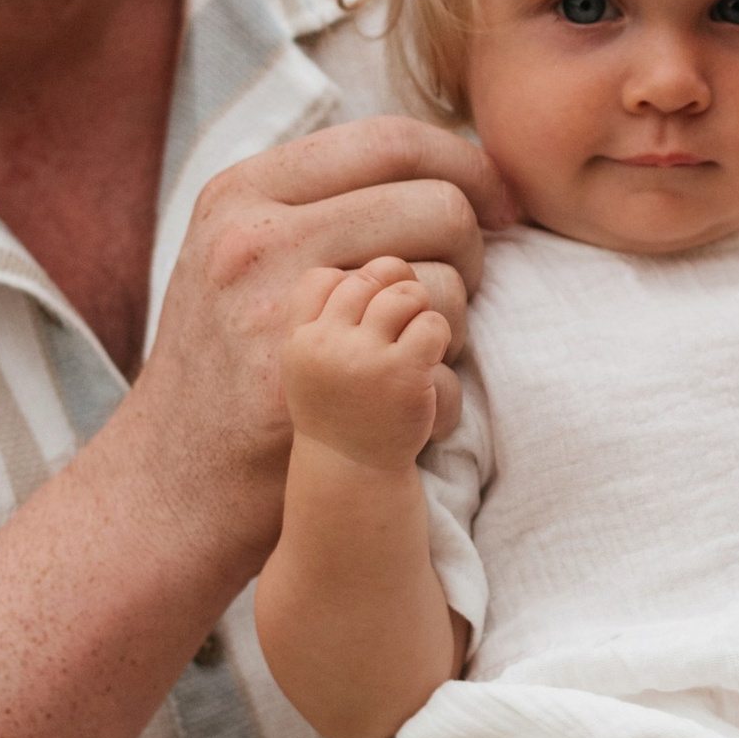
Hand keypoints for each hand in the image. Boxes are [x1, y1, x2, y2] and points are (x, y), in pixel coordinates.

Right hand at [110, 117, 505, 589]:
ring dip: (455, 328)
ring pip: (448, 290)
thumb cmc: (223, 363)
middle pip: (439, 208)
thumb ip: (314, 204)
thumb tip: (436, 160)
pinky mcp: (314, 394)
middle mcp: (256, 243)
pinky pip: (439, 370)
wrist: (171, 484)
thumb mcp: (234, 253)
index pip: (391, 141)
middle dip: (474, 249)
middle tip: (458, 289)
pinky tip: (407, 407)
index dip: (467, 165)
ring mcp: (282, 317)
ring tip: (413, 354)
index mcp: (242, 196)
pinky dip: (444, 394)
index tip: (498, 203)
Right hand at [283, 254, 456, 469]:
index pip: (323, 278)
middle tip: (405, 318)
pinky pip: (432, 324)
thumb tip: (383, 266)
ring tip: (417, 337)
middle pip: (370, 277)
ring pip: (406, 295)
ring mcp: (363, 359)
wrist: (353, 471)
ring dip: (421, 311)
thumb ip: (324, 316)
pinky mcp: (402, 374)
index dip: (354, 286)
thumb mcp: (309, 364)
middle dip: (396, 289)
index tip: (367, 314)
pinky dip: (440, 336)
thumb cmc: (338, 411)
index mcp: (299, 340)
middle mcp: (326, 344)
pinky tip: (430, 359)